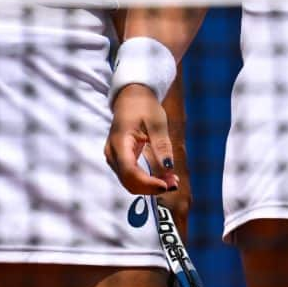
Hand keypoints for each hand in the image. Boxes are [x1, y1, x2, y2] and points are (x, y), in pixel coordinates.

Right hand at [105, 85, 179, 199]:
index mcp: (119, 141)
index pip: (130, 171)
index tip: (167, 185)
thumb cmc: (144, 106)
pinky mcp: (120, 160)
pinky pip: (131, 177)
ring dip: (150, 186)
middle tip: (175, 184)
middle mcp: (112, 153)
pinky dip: (147, 181)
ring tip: (173, 181)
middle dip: (151, 188)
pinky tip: (164, 177)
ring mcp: (114, 158)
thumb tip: (169, 168)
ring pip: (129, 182)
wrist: (131, 98)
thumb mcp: (157, 122)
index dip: (148, 183)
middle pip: (129, 181)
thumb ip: (161, 145)